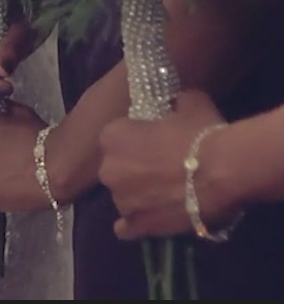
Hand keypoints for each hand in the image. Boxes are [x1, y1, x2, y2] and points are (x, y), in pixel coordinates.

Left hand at [99, 90, 236, 239]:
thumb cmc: (200, 134)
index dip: (136, 139)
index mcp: (111, 136)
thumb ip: (175, 102)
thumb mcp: (189, 103)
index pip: (117, 136)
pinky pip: (126, 228)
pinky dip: (132, 225)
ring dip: (138, 195)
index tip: (155, 142)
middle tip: (162, 168)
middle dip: (134, 168)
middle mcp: (108, 169)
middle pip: (117, 168)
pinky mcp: (137, 224)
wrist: (222, 170)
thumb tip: (177, 102)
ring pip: (123, 196)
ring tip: (166, 194)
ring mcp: (121, 200)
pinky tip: (146, 220)